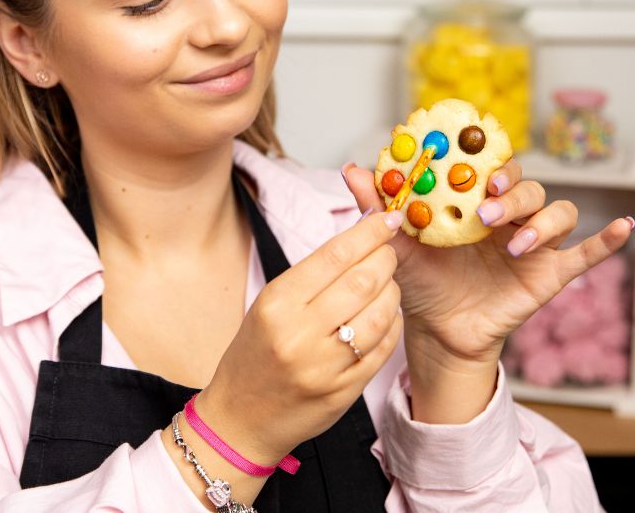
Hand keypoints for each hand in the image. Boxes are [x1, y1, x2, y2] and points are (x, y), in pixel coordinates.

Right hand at [196, 210, 405, 463]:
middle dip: (385, 258)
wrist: (241, 418)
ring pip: (381, 314)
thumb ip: (311, 276)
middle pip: (363, 280)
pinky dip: (393, 324)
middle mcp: (299, 333)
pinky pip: (384, 348)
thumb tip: (358, 238)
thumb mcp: (268, 306)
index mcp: (277, 303)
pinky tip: (387, 315)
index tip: (388, 217)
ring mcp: (324, 366)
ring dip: (393, 291)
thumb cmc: (254, 353)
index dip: (369, 231)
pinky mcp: (344, 391)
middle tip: (389, 251)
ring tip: (388, 284)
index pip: (335, 254)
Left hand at [341, 159, 633, 368]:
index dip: (491, 160)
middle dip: (511, 193)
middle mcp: (509, 216)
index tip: (476, 163)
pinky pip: (586, 254)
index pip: (493, 167)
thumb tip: (352, 168)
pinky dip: (607, 239)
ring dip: (540, 221)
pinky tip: (622, 226)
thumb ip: (376, 205)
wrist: (436, 332)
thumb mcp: (395, 242)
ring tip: (510, 244)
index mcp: (476, 201)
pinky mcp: (551, 273)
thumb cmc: (420, 281)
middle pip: (527, 186)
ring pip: (557, 212)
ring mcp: (534, 244)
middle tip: (487, 208)